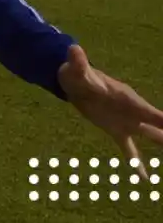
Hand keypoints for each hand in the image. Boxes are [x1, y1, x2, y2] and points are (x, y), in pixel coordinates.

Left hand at [58, 45, 162, 173]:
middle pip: (157, 126)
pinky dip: (136, 164)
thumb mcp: (76, 69)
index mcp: (128, 99)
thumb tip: (73, 47)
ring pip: (149, 137)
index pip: (153, 113)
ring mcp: (126, 122)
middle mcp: (132, 111)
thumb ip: (78, 62)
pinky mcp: (116, 130)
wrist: (73, 82)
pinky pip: (128, 150)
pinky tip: (144, 179)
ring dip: (161, 145)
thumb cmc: (77, 74)